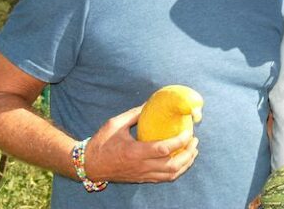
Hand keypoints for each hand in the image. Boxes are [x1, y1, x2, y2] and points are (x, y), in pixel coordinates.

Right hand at [83, 105, 198, 182]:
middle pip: (172, 165)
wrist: (89, 165)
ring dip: (185, 164)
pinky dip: (176, 171)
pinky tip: (181, 161)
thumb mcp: (115, 124)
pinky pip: (163, 179)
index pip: (165, 149)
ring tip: (193, 151)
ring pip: (170, 175)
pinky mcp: (141, 179)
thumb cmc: (101, 142)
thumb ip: (134, 114)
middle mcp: (141, 166)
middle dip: (188, 153)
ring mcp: (142, 175)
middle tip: (195, 141)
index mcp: (135, 152)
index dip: (180, 141)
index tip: (189, 132)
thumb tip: (150, 103)